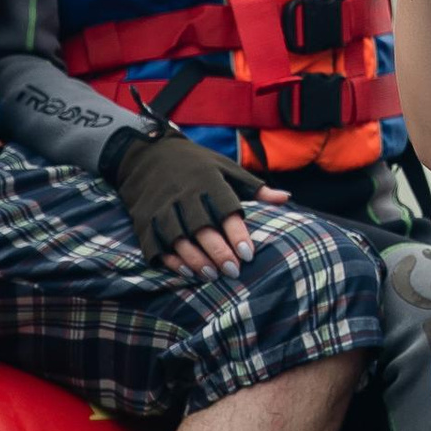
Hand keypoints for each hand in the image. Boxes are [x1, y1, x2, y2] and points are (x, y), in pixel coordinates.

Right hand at [109, 129, 287, 277]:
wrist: (148, 154)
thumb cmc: (197, 165)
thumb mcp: (226, 168)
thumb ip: (254, 188)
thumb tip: (286, 198)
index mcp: (207, 180)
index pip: (225, 209)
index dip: (236, 233)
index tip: (248, 254)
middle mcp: (183, 194)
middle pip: (201, 227)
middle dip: (217, 251)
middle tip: (233, 271)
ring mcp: (161, 207)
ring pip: (177, 238)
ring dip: (194, 259)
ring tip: (212, 275)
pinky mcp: (144, 220)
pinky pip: (155, 244)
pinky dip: (170, 260)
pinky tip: (186, 272)